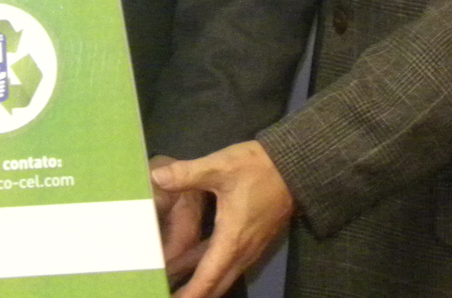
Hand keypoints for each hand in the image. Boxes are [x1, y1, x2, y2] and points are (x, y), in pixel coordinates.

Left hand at [150, 141, 294, 297]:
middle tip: (169, 296)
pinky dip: (213, 273)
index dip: (190, 294)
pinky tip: (196, 268)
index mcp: (232, 240)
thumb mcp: (220, 166)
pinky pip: (231, 267)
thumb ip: (188, 173)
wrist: (294, 167)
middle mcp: (243, 252)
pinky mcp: (254, 242)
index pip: (207, 278)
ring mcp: (251, 249)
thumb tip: (157, 177)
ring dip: (204, 286)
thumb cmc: (257, 168)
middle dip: (194, 295)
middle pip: (216, 285)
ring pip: (224, 277)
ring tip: (178, 289)